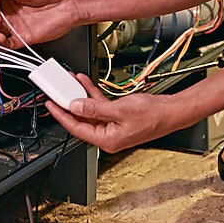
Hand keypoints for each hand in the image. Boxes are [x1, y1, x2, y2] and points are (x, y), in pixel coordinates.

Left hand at [44, 75, 178, 152]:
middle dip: (70, 103)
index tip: (51, 104)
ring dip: (81, 97)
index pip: (77, 128)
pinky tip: (87, 85)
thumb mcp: (120, 109)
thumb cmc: (153, 115)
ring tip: (71, 82)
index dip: (62, 115)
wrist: (172, 111)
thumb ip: (95, 108)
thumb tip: (75, 106)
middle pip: (82, 119)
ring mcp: (113, 127)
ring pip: (91, 111)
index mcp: (107, 140)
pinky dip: (94, 96)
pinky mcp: (119, 118)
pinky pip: (101, 107)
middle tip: (57, 90)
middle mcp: (108, 136)